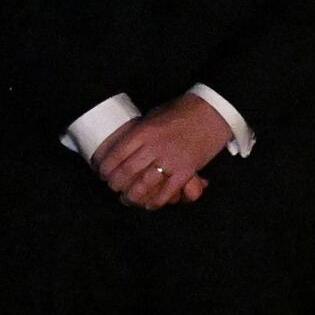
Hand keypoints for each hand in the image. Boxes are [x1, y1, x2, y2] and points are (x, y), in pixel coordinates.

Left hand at [99, 92, 233, 207]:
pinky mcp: (186, 171)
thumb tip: (124, 147)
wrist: (212, 111)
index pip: (117, 153)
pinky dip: (156, 201)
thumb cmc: (182, 110)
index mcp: (144, 130)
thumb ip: (141, 132)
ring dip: (132, 196)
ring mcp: (171, 160)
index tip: (102, 173)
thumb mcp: (154, 115)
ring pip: (144, 185)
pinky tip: (148, 204)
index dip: (106, 167)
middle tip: (112, 188)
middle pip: (127, 171)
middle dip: (116, 183)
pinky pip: (167, 192)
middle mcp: (154, 146)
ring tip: (126, 199)